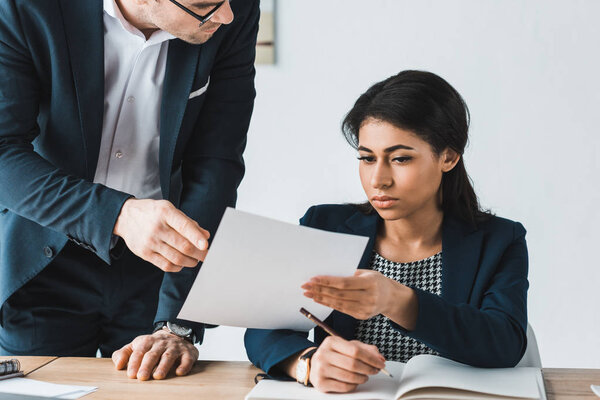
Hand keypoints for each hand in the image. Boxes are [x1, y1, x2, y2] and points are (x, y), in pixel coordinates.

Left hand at [112, 330, 198, 379]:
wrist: (176, 334)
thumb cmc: (152, 346)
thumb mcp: (136, 346)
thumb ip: (123, 353)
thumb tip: (118, 365)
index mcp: (147, 341)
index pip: (139, 351)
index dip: (135, 362)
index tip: (131, 374)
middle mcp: (161, 343)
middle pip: (153, 354)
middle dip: (147, 365)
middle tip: (142, 377)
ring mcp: (175, 347)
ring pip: (169, 356)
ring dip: (163, 366)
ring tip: (158, 376)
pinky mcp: (188, 352)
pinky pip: (187, 358)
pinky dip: (184, 365)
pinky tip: (179, 372)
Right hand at [113, 199, 209, 271]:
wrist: (125, 217)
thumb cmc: (154, 213)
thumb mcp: (170, 210)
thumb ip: (188, 222)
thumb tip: (206, 235)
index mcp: (165, 212)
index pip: (184, 226)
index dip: (196, 237)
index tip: (206, 245)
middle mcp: (157, 227)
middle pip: (183, 246)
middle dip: (199, 253)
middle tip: (206, 255)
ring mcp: (149, 242)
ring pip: (176, 258)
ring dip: (191, 262)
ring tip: (195, 260)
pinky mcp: (144, 253)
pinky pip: (165, 265)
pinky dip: (178, 267)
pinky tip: (182, 263)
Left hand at [302, 270, 417, 329]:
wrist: (391, 297)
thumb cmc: (376, 280)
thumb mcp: (367, 273)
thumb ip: (350, 274)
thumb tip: (327, 274)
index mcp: (371, 283)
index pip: (344, 283)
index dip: (327, 281)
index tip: (313, 278)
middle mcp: (369, 297)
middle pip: (339, 294)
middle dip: (320, 290)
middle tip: (305, 286)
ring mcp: (366, 309)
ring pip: (339, 304)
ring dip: (321, 298)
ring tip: (308, 293)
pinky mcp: (361, 316)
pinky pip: (342, 310)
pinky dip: (329, 304)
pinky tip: (319, 300)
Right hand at [309, 336, 383, 392]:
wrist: (314, 365)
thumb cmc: (334, 356)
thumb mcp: (347, 347)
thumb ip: (365, 350)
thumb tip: (380, 358)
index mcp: (331, 342)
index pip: (355, 350)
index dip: (371, 358)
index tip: (380, 364)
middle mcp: (323, 354)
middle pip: (353, 364)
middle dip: (369, 369)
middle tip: (375, 371)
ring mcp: (320, 369)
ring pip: (349, 377)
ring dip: (362, 378)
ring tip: (365, 376)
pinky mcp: (320, 382)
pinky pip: (343, 387)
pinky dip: (353, 386)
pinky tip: (355, 382)